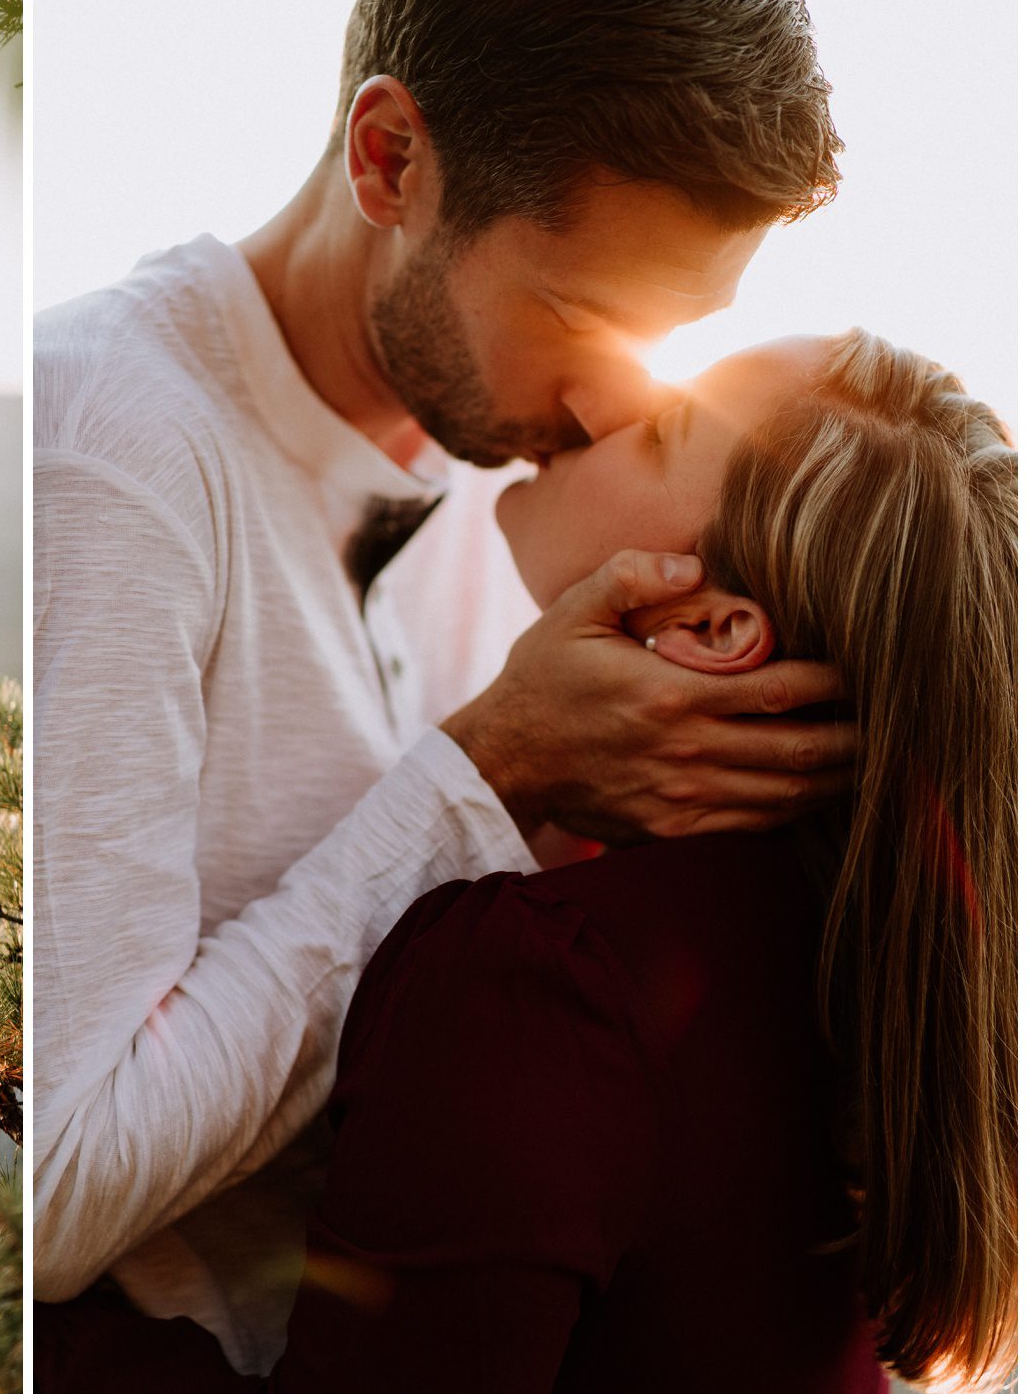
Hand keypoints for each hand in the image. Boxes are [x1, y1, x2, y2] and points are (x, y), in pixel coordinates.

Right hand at [443, 549, 855, 843]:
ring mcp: (680, 797)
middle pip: (799, 750)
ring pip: (784, 794)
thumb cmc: (539, 682)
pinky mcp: (671, 828)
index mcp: (669, 694)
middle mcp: (683, 752)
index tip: (866, 669)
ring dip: (835, 779)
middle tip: (895, 721)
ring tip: (871, 760)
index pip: (780, 689)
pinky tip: (814, 791)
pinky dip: (793, 809)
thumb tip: (697, 565)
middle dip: (857, 737)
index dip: (836, 681)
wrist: (499, 762)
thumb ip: (633, 574)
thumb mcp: (573, 611)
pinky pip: (751, 824)